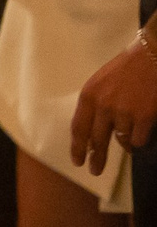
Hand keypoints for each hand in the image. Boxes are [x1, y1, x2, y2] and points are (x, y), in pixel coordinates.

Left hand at [71, 36, 156, 176]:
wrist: (151, 56)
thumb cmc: (127, 68)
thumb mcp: (101, 83)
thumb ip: (95, 104)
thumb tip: (93, 132)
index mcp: (89, 95)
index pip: (78, 128)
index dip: (77, 147)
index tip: (77, 161)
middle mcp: (103, 105)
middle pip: (96, 140)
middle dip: (96, 158)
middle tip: (94, 171)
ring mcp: (124, 112)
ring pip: (121, 141)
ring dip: (126, 145)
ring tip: (131, 139)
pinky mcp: (143, 117)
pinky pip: (138, 140)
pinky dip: (140, 140)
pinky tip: (143, 133)